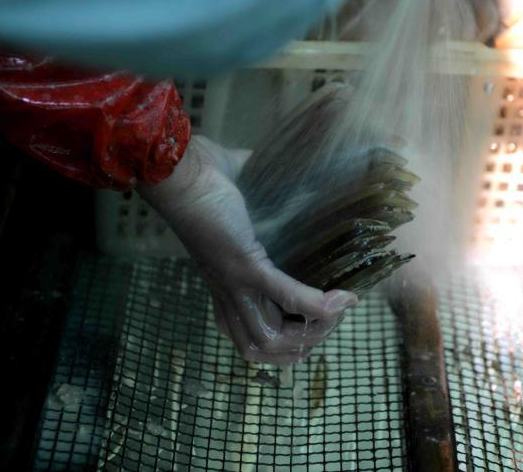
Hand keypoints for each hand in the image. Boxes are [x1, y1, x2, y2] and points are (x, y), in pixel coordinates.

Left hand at [138, 135, 357, 363]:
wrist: (182, 175)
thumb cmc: (205, 185)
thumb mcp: (241, 210)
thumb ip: (268, 205)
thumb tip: (302, 183)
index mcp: (224, 288)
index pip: (253, 338)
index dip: (288, 342)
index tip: (317, 320)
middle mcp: (227, 294)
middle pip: (262, 348)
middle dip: (303, 344)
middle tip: (332, 318)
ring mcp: (235, 284)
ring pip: (271, 338)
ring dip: (312, 331)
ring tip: (338, 310)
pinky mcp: (245, 267)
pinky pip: (285, 297)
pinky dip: (316, 305)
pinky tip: (341, 299)